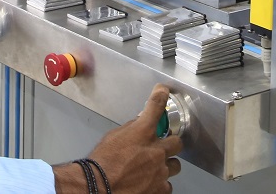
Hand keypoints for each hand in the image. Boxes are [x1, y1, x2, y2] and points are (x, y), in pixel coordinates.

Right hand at [53, 85, 182, 193]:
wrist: (98, 186)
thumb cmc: (101, 162)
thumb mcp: (113, 138)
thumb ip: (131, 130)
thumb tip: (138, 125)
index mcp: (143, 132)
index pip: (156, 107)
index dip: (161, 95)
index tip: (163, 91)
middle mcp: (156, 150)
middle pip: (177, 142)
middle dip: (170, 144)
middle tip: (160, 148)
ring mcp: (160, 171)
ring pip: (175, 166)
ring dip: (166, 165)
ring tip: (153, 169)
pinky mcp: (160, 188)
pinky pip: (167, 185)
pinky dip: (160, 184)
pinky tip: (150, 184)